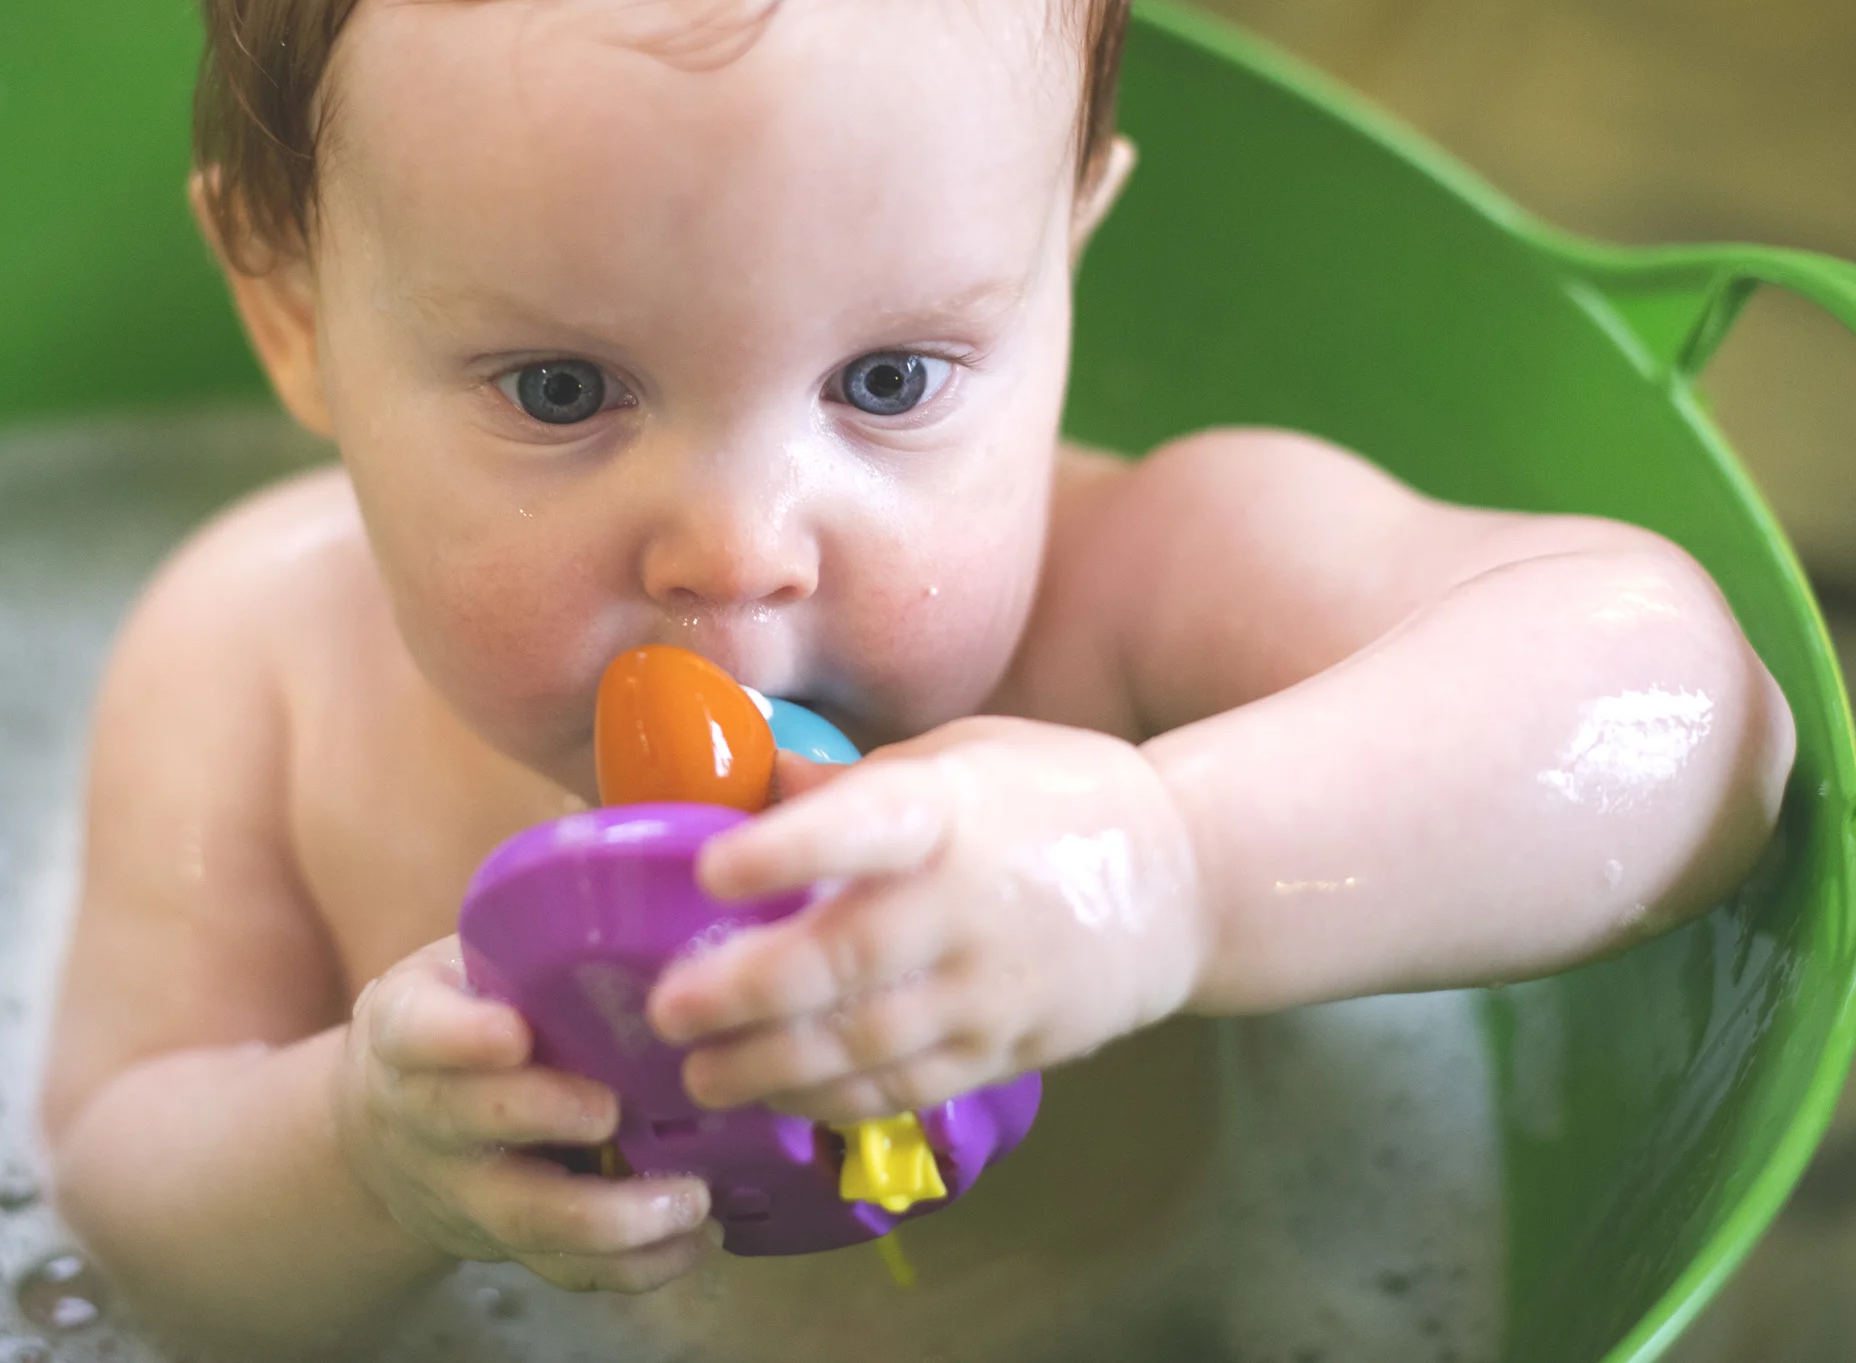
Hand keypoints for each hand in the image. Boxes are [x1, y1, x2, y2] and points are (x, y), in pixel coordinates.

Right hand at [334, 936, 719, 1292]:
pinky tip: (696, 1240)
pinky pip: (568, 1271)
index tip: (513, 1034)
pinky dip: (636, 1267)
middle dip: (543, 1118)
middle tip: (614, 1110)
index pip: (418, 1030)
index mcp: (410, 1030)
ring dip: (611, 1218)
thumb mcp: (459, 968)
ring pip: (527, 1218)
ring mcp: (465, 1190)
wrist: (388, 1129)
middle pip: (471, 1125)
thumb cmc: (460, 1018)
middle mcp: (427, 1115)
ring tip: (690, 1199)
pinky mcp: (508, 1244)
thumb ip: (523, 946)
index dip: (460, 1037)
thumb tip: (653, 880)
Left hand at [644, 717, 1207, 1122]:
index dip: (788, 850)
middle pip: (850, 956)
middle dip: (749, 991)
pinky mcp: (1008, 1050)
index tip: (710, 871)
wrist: (1187, 881)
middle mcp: (970, 904)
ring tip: (698, 1075)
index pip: (868, 825)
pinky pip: (910, 1086)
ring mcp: (992, 988)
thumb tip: (745, 774)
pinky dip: (838, 1100)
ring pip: (870, 1040)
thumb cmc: (1054, 797)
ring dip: (773, 1065)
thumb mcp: (962, 755)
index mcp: (955, 812)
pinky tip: (778, 1098)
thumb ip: (853, 783)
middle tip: (668, 1009)